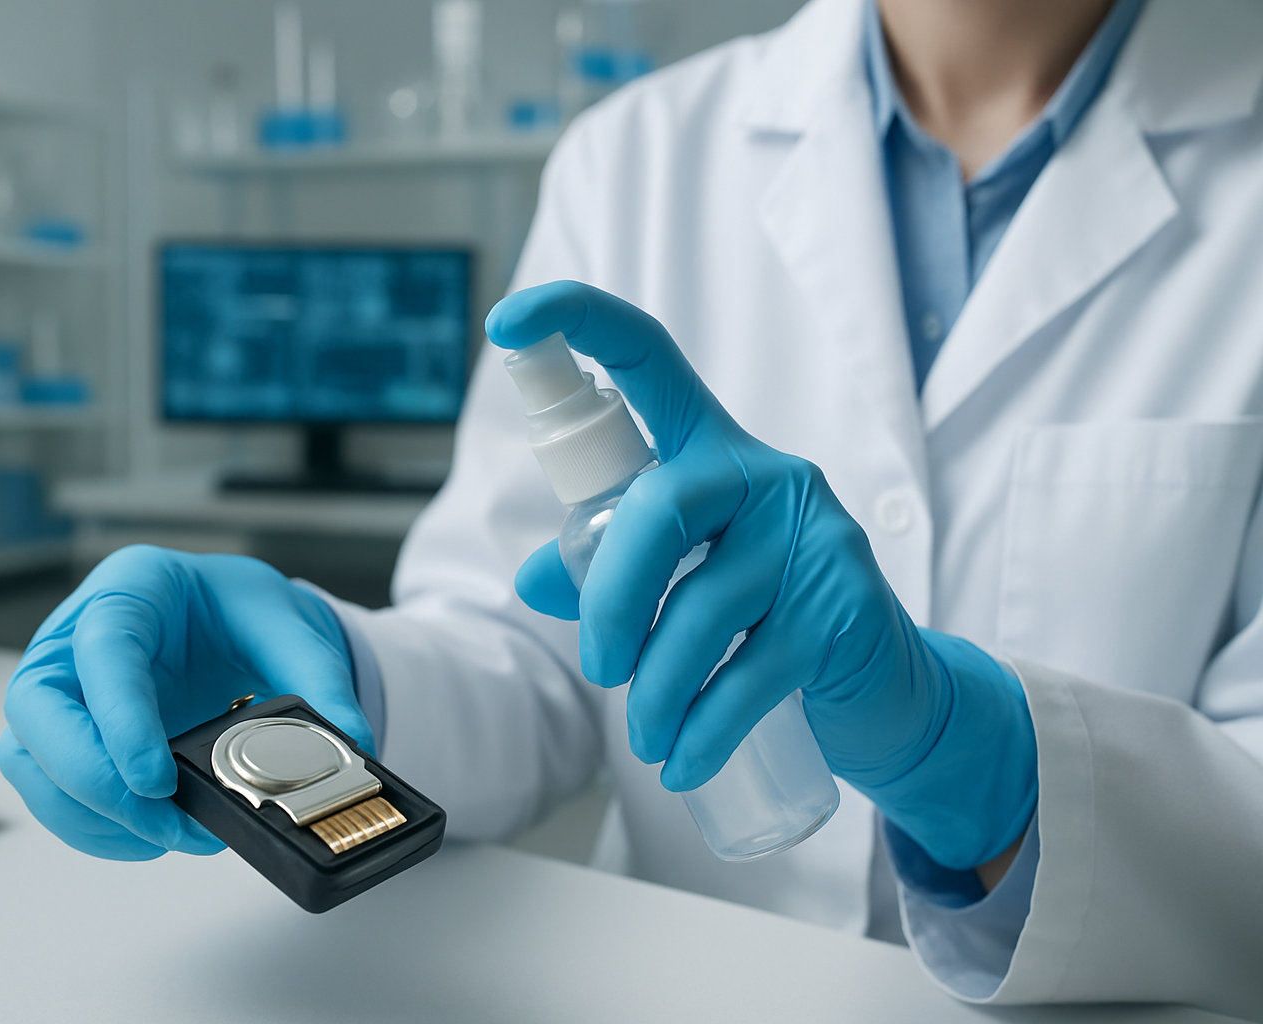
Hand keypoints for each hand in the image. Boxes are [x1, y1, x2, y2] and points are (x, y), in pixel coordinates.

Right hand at [0, 545, 368, 860]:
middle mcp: (78, 635)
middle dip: (90, 778)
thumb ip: (319, 681)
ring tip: (172, 835)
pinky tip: (153, 836)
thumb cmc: (241, 611)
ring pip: (30, 759)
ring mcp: (65, 690)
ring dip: (91, 814)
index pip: (102, 650)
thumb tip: (348, 741)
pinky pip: (53, 791)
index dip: (121, 720)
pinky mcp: (70, 738)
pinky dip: (97, 827)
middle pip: (37, 710)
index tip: (156, 779)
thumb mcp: (288, 627)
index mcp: (132, 588)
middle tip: (160, 820)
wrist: (235, 626)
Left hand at [487, 282, 1036, 869]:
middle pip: (660, 508)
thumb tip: (536, 580)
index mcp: (709, 449)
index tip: (506, 323)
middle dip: (612, 601)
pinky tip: (686, 762)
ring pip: (703, 606)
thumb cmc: (762, 619)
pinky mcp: (844, 602)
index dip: (577, 325)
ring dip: (658, 691)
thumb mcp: (678, 583)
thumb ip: (607, 570)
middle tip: (600, 669)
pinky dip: (706, 729)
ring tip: (646, 737)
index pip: (646, 359)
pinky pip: (752, 672)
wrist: (882, 685)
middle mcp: (764, 473)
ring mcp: (812, 534)